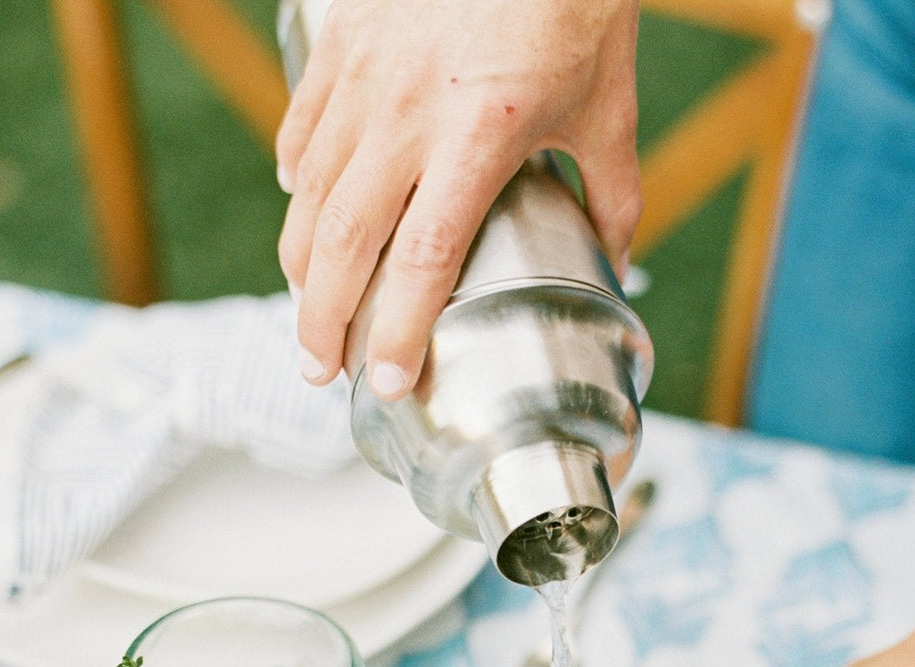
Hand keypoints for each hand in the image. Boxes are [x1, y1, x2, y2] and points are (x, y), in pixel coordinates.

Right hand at [277, 0, 641, 392]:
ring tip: (307, 313)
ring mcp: (365, 72)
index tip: (389, 380)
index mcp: (478, 137)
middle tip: (318, 371)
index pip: (421, 261)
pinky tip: (302, 212)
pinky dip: (297, 179)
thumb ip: (612, 196)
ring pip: (310, 190)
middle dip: (323, 320)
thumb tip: (616, 264)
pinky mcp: (342, 36)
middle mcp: (408, 111)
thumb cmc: (575, 1)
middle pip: (344, 242)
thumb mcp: (609, 108)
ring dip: (302, 264)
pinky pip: (303, 125)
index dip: (397, 331)